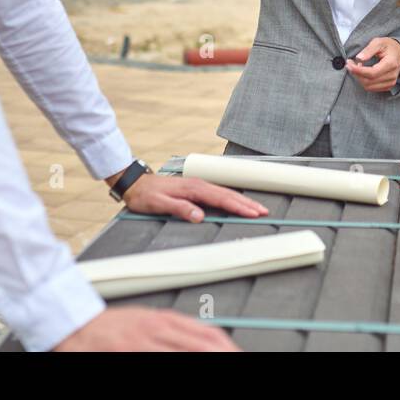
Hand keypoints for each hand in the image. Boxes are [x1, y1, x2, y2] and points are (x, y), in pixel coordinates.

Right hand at [54, 306, 239, 351]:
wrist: (75, 327)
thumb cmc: (111, 326)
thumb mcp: (148, 320)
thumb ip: (175, 330)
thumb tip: (205, 339)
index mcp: (166, 319)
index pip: (210, 333)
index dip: (228, 346)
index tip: (238, 353)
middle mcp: (160, 329)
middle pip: (204, 344)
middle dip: (224, 354)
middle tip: (238, 359)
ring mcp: (146, 342)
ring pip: (188, 352)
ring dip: (208, 359)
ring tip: (225, 363)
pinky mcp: (132, 352)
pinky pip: (163, 359)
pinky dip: (180, 363)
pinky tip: (193, 370)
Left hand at [115, 172, 269, 222]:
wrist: (135, 183)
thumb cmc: (145, 195)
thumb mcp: (159, 204)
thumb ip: (180, 209)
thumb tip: (200, 216)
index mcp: (194, 188)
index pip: (221, 199)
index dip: (238, 207)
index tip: (253, 213)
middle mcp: (199, 184)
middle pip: (228, 194)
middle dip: (247, 203)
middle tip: (264, 211)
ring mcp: (198, 185)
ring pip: (225, 193)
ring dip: (242, 200)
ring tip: (256, 208)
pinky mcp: (196, 188)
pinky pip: (218, 193)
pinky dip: (231, 198)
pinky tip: (236, 203)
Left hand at [347, 37, 399, 92]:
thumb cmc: (388, 46)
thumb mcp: (378, 42)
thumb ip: (369, 50)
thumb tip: (359, 58)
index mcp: (391, 63)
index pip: (372, 73)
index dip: (358, 70)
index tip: (348, 64)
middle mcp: (392, 75)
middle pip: (369, 81)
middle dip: (356, 73)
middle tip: (349, 64)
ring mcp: (391, 82)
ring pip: (369, 87)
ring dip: (359, 78)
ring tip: (356, 67)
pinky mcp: (388, 86)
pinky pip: (372, 88)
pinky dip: (364, 81)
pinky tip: (362, 72)